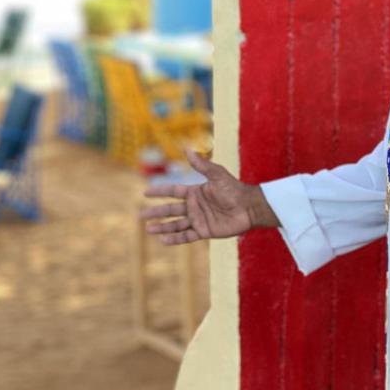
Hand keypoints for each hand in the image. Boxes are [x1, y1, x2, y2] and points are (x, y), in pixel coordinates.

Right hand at [139, 150, 278, 244]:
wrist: (249, 207)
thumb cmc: (234, 189)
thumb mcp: (217, 174)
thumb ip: (201, 165)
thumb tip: (187, 149)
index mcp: (195, 192)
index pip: (173, 192)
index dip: (160, 192)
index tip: (145, 192)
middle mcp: (194, 207)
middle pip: (170, 210)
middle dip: (156, 213)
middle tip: (140, 215)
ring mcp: (199, 220)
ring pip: (176, 225)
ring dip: (162, 227)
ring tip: (148, 229)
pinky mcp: (205, 232)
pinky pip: (187, 236)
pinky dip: (175, 239)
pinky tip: (163, 240)